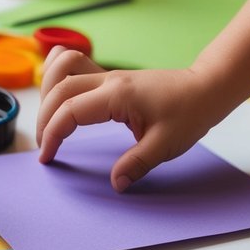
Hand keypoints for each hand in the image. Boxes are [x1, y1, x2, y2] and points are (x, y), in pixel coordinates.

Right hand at [35, 47, 222, 191]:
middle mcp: (108, 80)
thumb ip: (137, 164)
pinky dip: (60, 76)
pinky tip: (59, 95)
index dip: (52, 134)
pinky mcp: (112, 77)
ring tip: (48, 120)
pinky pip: (75, 65)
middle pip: (58, 89)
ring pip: (62, 69)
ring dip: (47, 91)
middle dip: (43, 119)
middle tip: (45, 147)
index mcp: (117, 96)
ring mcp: (109, 75)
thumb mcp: (166, 145)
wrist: (206, 87)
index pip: (69, 111)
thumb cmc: (190, 113)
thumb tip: (116, 183)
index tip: (47, 157)